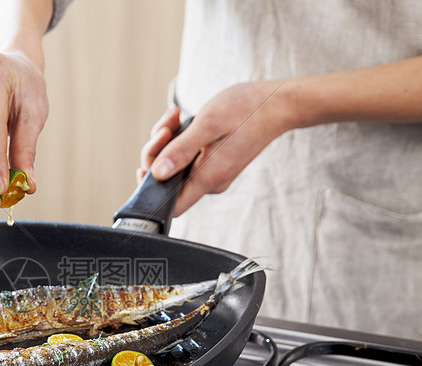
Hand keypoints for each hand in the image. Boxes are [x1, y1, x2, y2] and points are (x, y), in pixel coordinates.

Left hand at [138, 80, 290, 216]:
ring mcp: (211, 172)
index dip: (152, 191)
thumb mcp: (208, 124)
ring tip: (175, 117)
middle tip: (165, 128)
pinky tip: (181, 120)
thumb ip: (181, 150)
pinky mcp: (211, 162)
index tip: (145, 166)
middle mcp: (210, 181)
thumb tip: (158, 173)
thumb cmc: (248, 110)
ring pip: (174, 165)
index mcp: (209, 177)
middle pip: (168, 181)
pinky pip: (185, 156)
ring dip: (166, 141)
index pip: (172, 205)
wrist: (276, 104)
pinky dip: (177, 139)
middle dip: (157, 153)